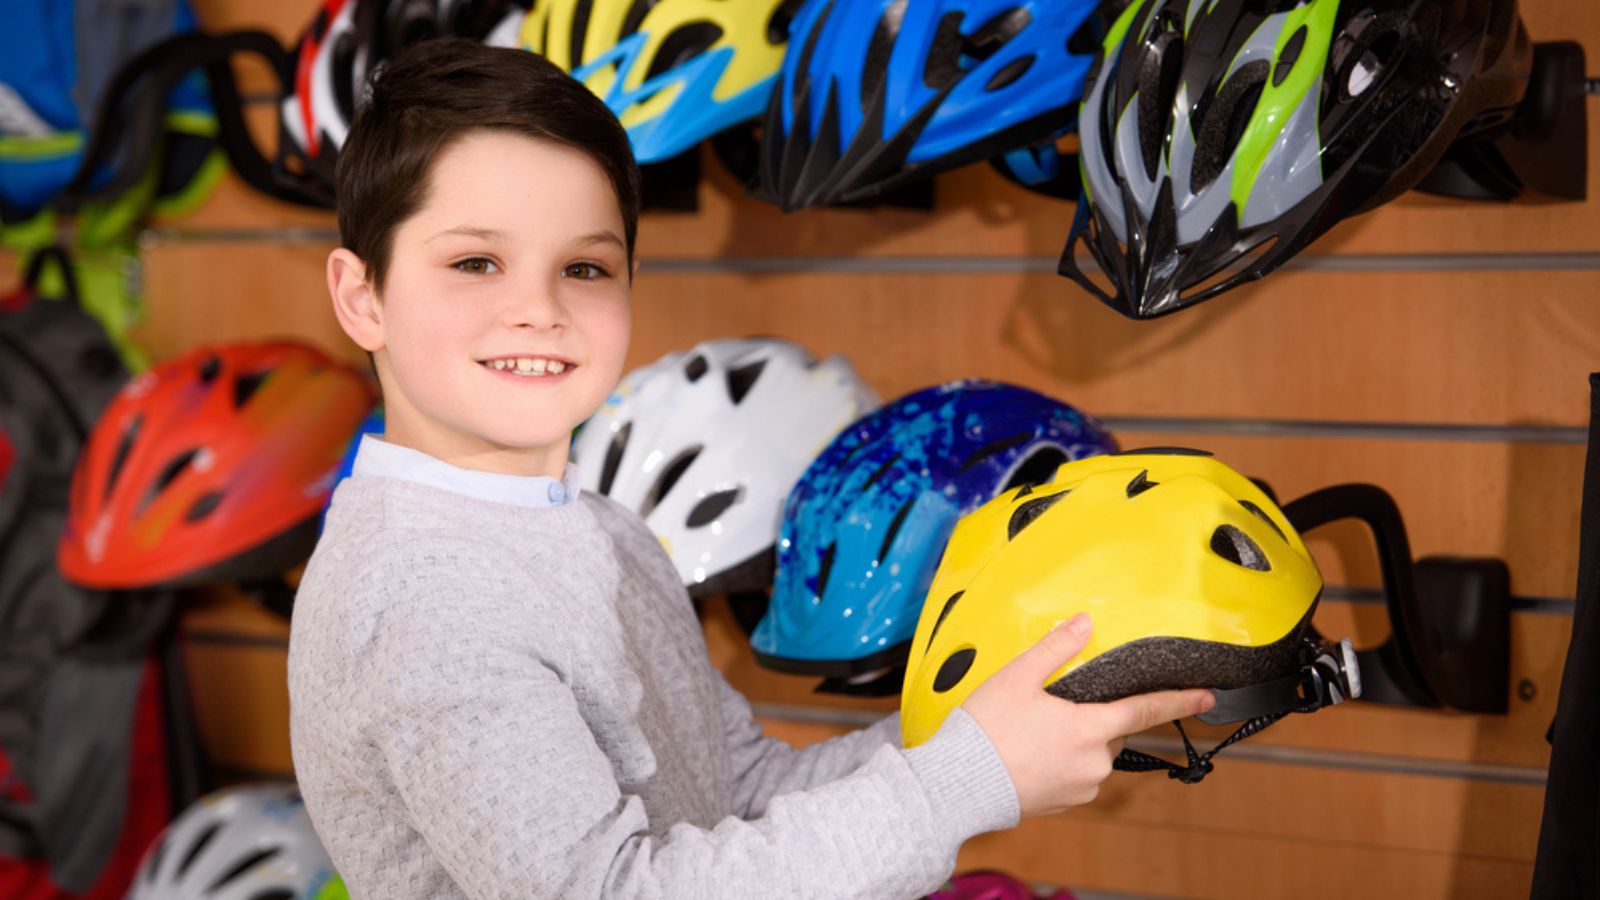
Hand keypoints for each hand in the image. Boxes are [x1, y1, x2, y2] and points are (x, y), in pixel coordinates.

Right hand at [961, 613, 1214, 817]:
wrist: (960, 784)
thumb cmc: (987, 730)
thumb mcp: (1018, 677)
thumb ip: (1055, 648)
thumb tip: (1083, 622)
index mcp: (1091, 729)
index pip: (1146, 711)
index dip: (1180, 701)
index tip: (1207, 697)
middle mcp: (1095, 762)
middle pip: (1111, 732)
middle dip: (1092, 717)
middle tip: (1050, 709)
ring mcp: (1081, 787)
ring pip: (1092, 755)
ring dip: (1075, 742)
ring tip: (1032, 733)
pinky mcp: (1064, 804)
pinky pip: (1075, 777)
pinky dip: (1061, 763)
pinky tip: (1030, 754)